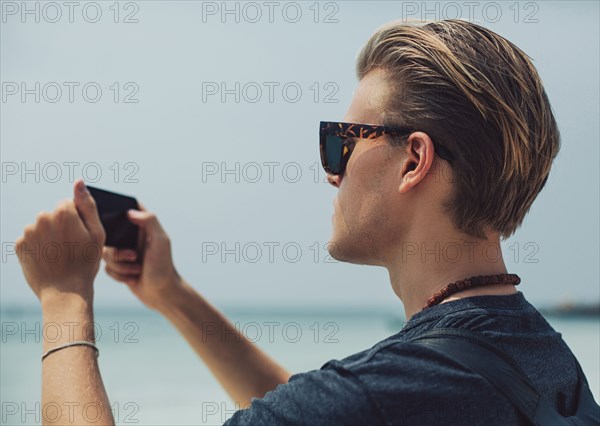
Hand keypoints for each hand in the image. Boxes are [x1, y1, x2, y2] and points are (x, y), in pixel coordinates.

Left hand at [15, 179, 105, 303]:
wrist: (65, 292)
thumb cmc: (85, 263)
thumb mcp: (97, 234)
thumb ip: (87, 205)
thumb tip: (78, 182)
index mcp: (64, 212)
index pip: (68, 205)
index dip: (77, 221)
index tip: (80, 237)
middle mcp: (43, 217)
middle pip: (53, 215)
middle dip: (61, 227)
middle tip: (71, 248)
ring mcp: (29, 232)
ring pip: (41, 227)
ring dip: (49, 237)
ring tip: (59, 256)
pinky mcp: (19, 245)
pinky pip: (31, 240)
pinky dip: (38, 247)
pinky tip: (48, 259)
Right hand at [102, 205, 181, 310]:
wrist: (162, 293)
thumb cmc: (164, 266)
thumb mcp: (161, 241)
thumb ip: (150, 221)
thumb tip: (130, 211)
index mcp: (142, 226)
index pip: (125, 207)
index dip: (114, 207)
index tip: (112, 221)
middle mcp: (130, 236)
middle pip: (107, 233)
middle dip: (117, 250)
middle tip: (133, 256)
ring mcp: (123, 251)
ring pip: (105, 253)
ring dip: (120, 265)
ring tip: (137, 269)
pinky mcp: (118, 266)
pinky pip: (106, 268)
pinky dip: (119, 275)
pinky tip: (133, 278)